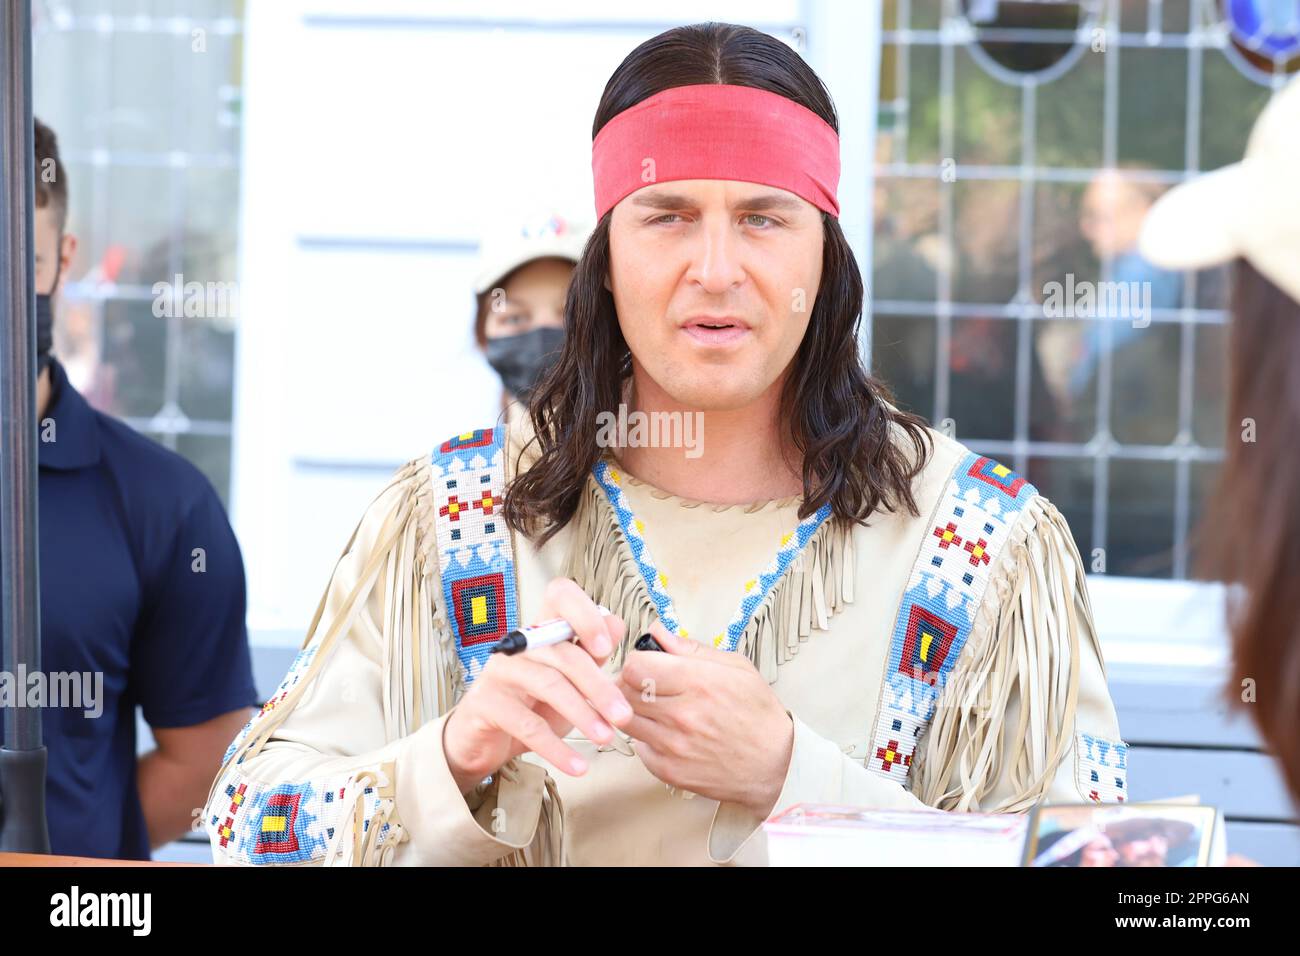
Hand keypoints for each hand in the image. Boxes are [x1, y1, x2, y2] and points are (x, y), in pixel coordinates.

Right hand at [442, 578, 632, 793]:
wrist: (482, 741)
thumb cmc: (531, 704)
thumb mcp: (568, 679)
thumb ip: (592, 653)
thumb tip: (616, 623)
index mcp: (542, 629)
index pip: (560, 595)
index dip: (585, 613)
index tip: (606, 646)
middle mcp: (520, 644)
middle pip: (565, 654)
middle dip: (599, 686)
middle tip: (623, 715)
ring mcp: (500, 671)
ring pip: (549, 686)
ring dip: (583, 715)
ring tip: (606, 738)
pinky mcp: (486, 704)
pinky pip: (527, 725)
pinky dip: (557, 748)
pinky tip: (578, 765)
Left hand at [615, 620, 793, 817]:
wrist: (776, 764)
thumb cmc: (758, 714)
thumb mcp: (735, 667)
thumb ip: (690, 648)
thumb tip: (657, 632)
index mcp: (698, 682)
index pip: (634, 666)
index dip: (637, 661)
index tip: (647, 664)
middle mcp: (681, 715)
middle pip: (623, 691)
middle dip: (631, 684)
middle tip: (648, 685)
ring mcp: (672, 746)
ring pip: (625, 719)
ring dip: (635, 710)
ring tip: (657, 709)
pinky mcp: (669, 770)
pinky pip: (638, 747)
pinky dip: (646, 739)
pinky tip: (666, 733)